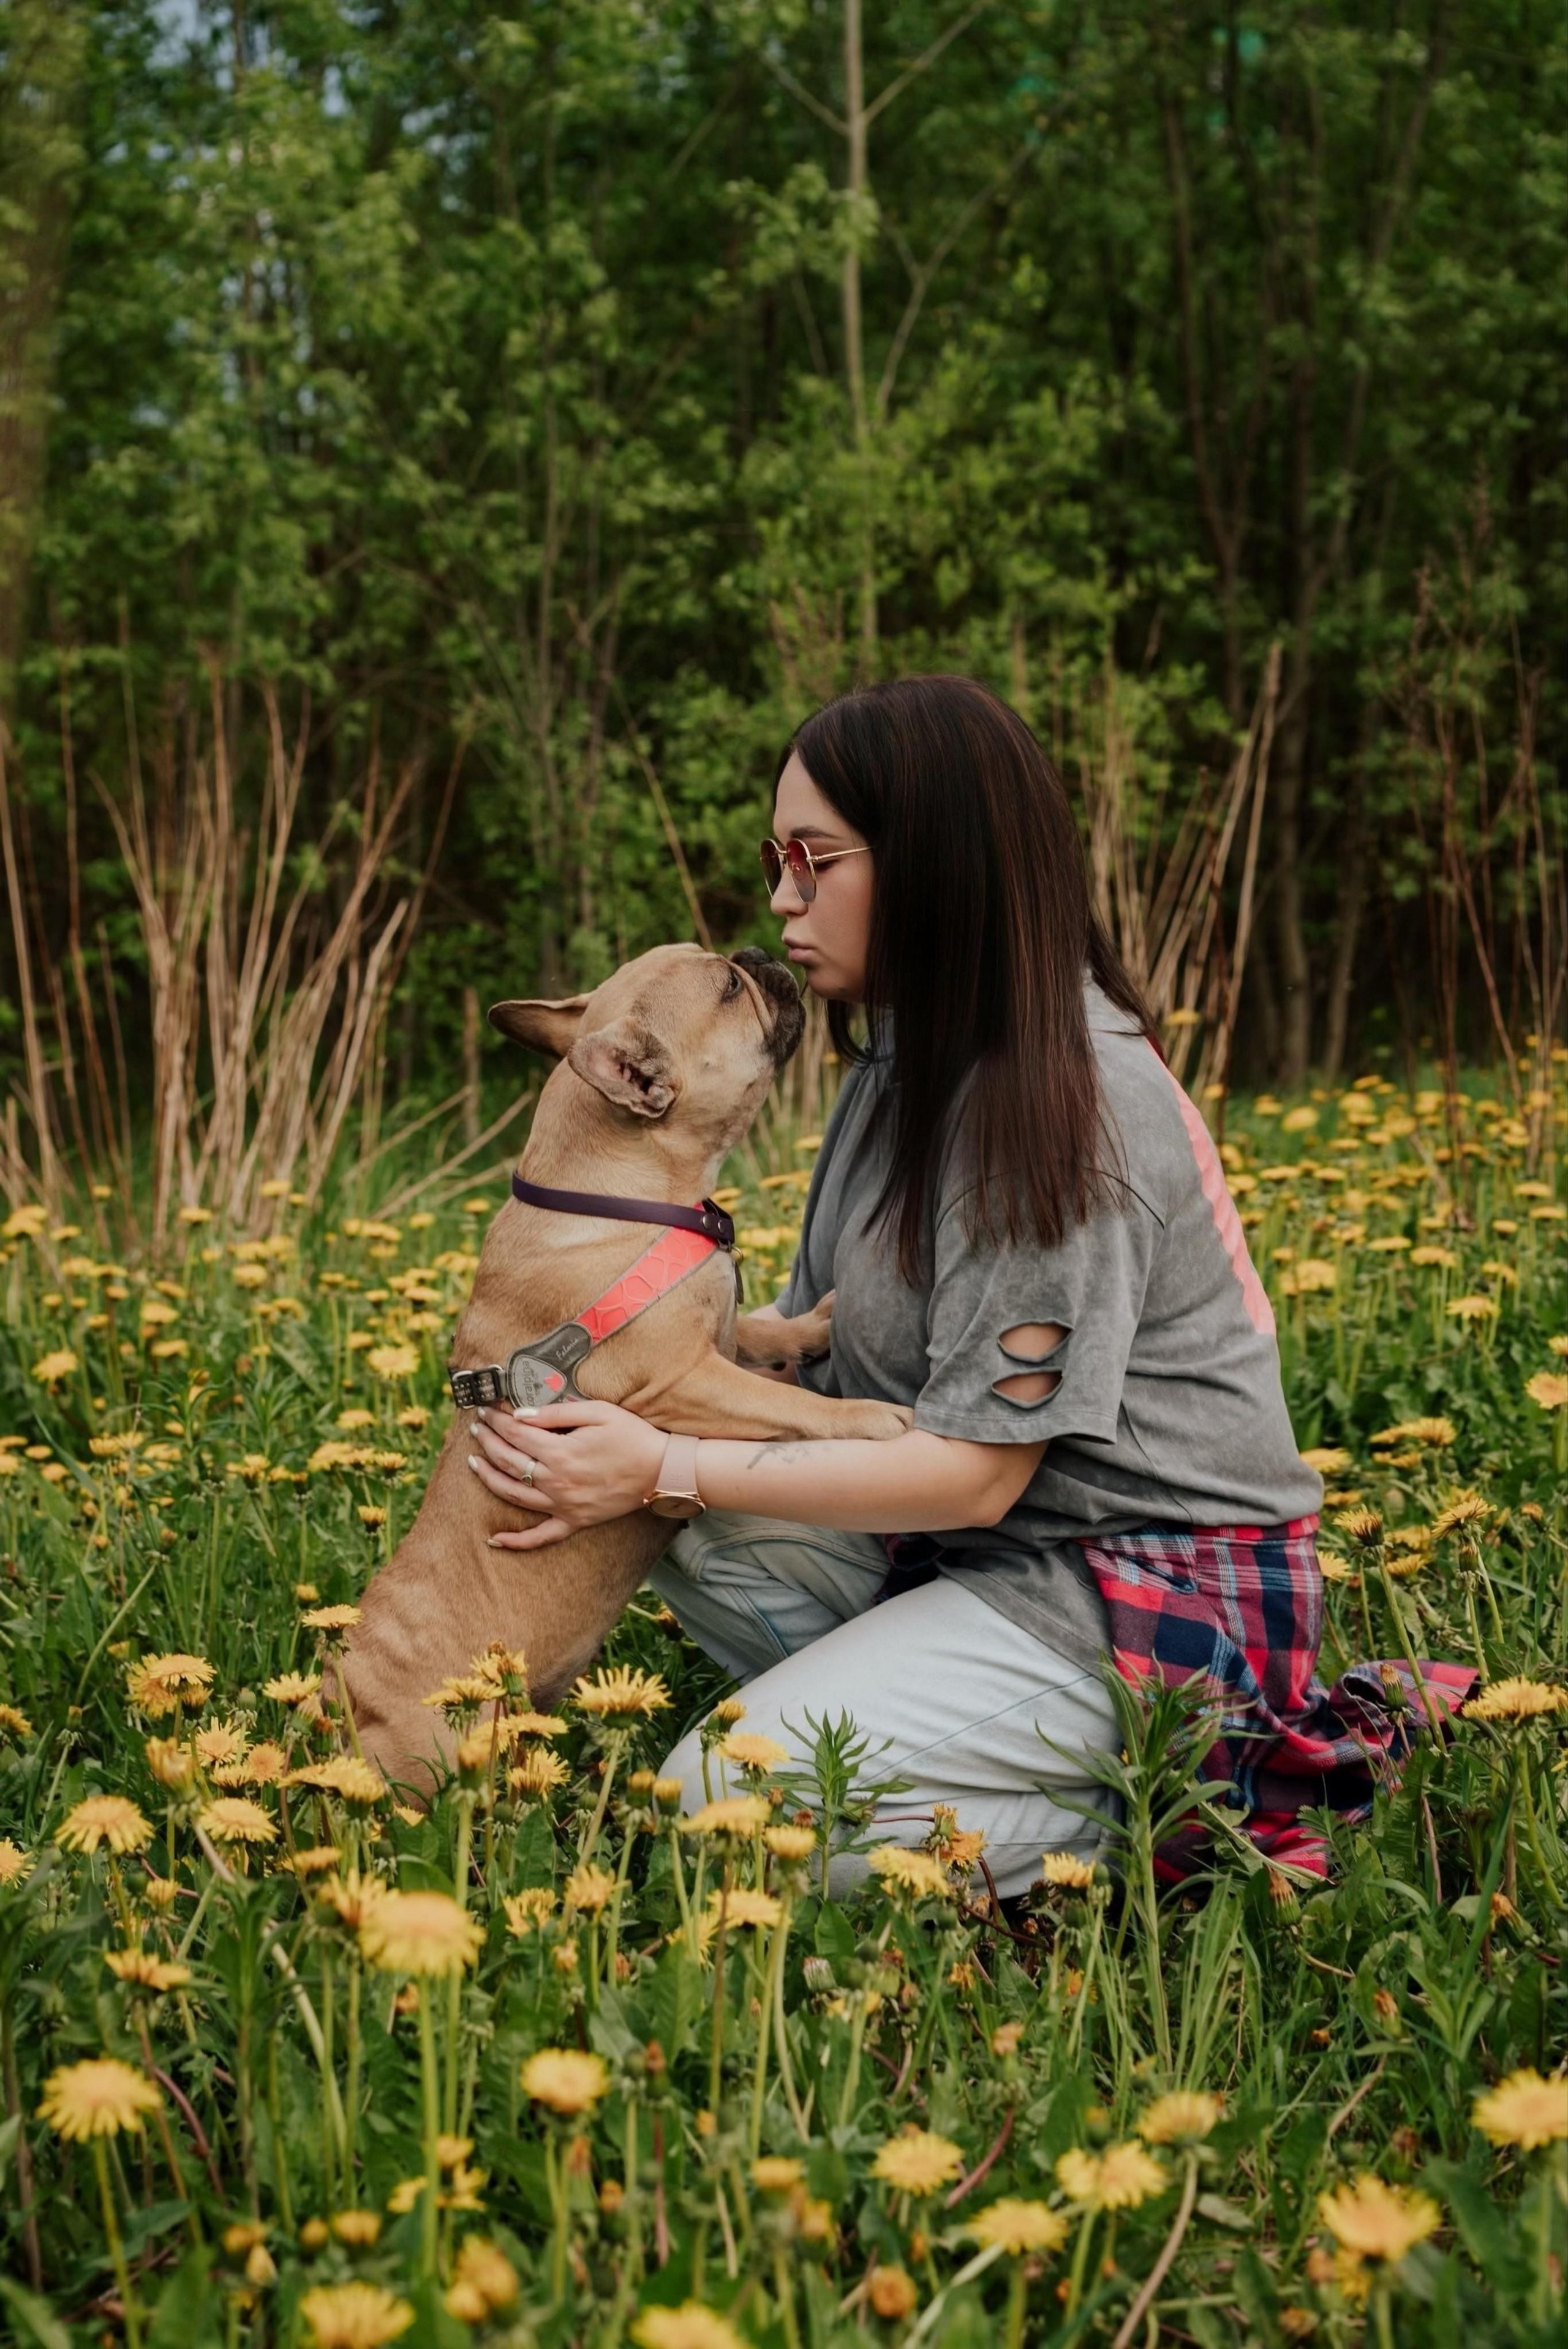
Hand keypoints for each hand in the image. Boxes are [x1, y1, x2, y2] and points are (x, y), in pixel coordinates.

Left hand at [467, 1399, 666, 1551]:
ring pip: (513, 1495)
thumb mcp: (597, 1412)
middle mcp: (556, 1482)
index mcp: (560, 1453)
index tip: (486, 1410)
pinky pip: (541, 1537)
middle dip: (489, 1441)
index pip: (517, 1434)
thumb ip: (556, 1413)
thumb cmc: (632, 1437)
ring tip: (474, 1462)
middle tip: (477, 1428)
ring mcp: (563, 1506)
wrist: (662, 1470)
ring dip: (488, 1478)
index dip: (497, 1420)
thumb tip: (520, 1415)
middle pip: (509, 1461)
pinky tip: (494, 1540)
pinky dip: (516, 1541)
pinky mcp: (574, 1521)